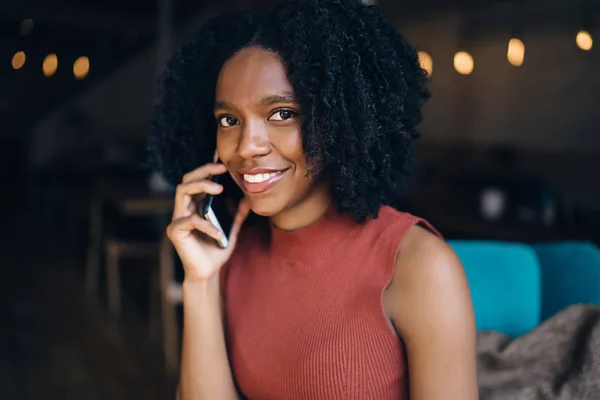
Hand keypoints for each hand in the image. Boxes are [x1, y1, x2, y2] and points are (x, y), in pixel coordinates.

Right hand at [166, 163, 249, 281]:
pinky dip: (206, 225)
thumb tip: (248, 199)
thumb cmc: (216, 250)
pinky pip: (190, 221)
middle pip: (187, 179)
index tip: (223, 160)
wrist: (208, 272)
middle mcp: (184, 208)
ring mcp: (178, 218)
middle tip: (222, 169)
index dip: (208, 168)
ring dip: (201, 186)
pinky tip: (218, 233)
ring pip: (182, 191)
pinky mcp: (175, 231)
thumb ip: (237, 215)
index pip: (197, 180)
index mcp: (195, 205)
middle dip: (204, 170)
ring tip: (219, 190)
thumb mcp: (231, 229)